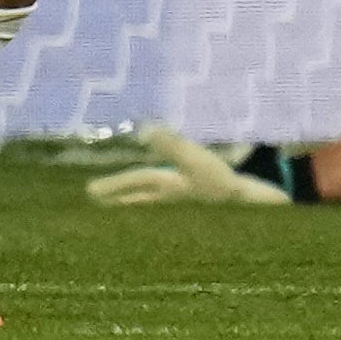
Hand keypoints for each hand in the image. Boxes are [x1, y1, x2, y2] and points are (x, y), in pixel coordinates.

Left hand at [85, 126, 291, 206]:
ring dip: (135, 201)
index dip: (112, 185)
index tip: (89, 192)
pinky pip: (166, 204)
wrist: (251, 208)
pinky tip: (164, 200)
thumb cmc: (221, 183)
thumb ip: (171, 145)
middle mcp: (169, 200)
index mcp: (165, 188)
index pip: (134, 183)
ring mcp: (183, 205)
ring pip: (151, 204)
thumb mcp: (195, 160)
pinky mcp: (196, 205)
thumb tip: (142, 131)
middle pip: (138, 200)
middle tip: (99, 201)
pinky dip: (155, 202)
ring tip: (123, 203)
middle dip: (119, 198)